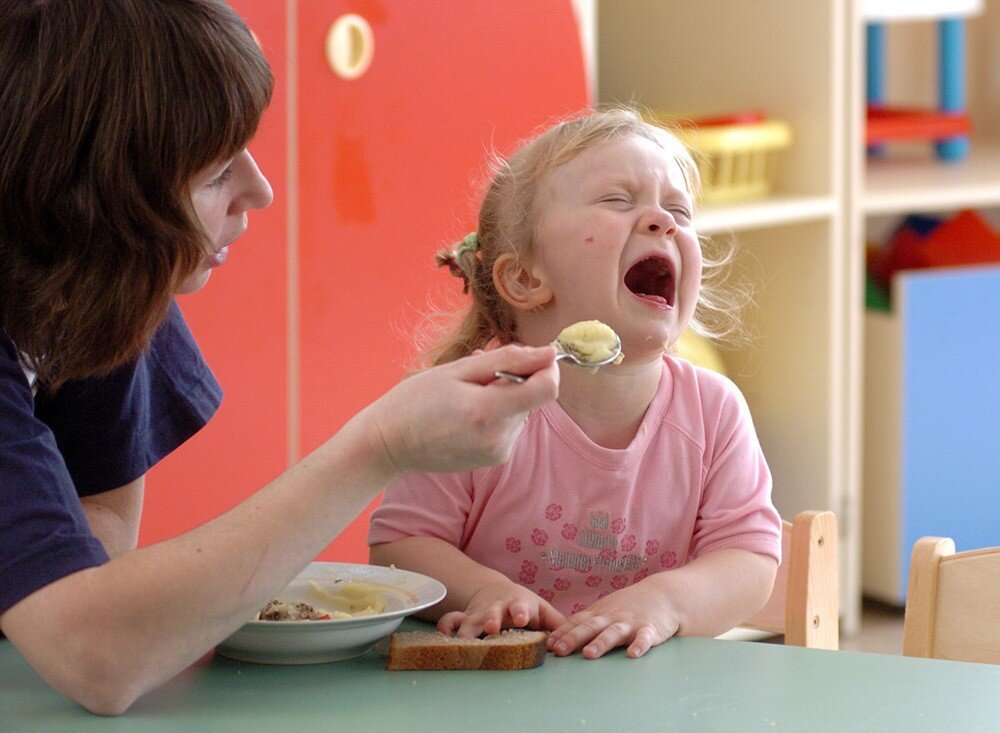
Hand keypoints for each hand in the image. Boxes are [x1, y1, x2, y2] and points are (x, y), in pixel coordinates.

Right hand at [362, 345, 557, 474]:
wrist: (389, 444)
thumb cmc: (415, 401)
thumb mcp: (458, 370)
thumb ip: (507, 360)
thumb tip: (548, 353)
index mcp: (488, 412)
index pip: (547, 388)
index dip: (547, 367)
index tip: (532, 356)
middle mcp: (499, 438)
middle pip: (534, 398)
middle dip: (517, 378)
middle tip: (479, 371)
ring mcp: (499, 453)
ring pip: (523, 411)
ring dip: (506, 396)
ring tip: (467, 392)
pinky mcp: (495, 460)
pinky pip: (510, 427)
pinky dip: (497, 413)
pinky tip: (468, 411)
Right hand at [436, 579, 566, 637]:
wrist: (494, 591)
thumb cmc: (522, 605)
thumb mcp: (542, 610)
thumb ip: (557, 623)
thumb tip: (572, 639)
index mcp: (518, 605)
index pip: (521, 607)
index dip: (522, 612)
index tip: (523, 619)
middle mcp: (496, 609)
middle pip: (492, 613)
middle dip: (491, 619)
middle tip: (491, 628)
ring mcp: (478, 614)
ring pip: (469, 620)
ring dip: (466, 630)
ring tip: (464, 642)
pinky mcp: (463, 619)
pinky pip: (450, 622)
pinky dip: (445, 629)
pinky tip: (443, 640)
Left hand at [547, 580, 679, 658]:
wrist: (662, 595)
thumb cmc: (629, 605)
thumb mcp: (606, 609)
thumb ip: (587, 621)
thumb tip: (559, 636)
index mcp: (600, 613)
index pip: (578, 622)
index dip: (563, 632)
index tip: (548, 644)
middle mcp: (613, 617)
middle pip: (591, 627)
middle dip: (573, 638)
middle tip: (559, 651)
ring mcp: (631, 622)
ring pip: (614, 633)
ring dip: (601, 643)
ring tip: (589, 654)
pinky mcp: (651, 629)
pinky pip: (645, 638)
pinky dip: (640, 645)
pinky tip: (633, 654)